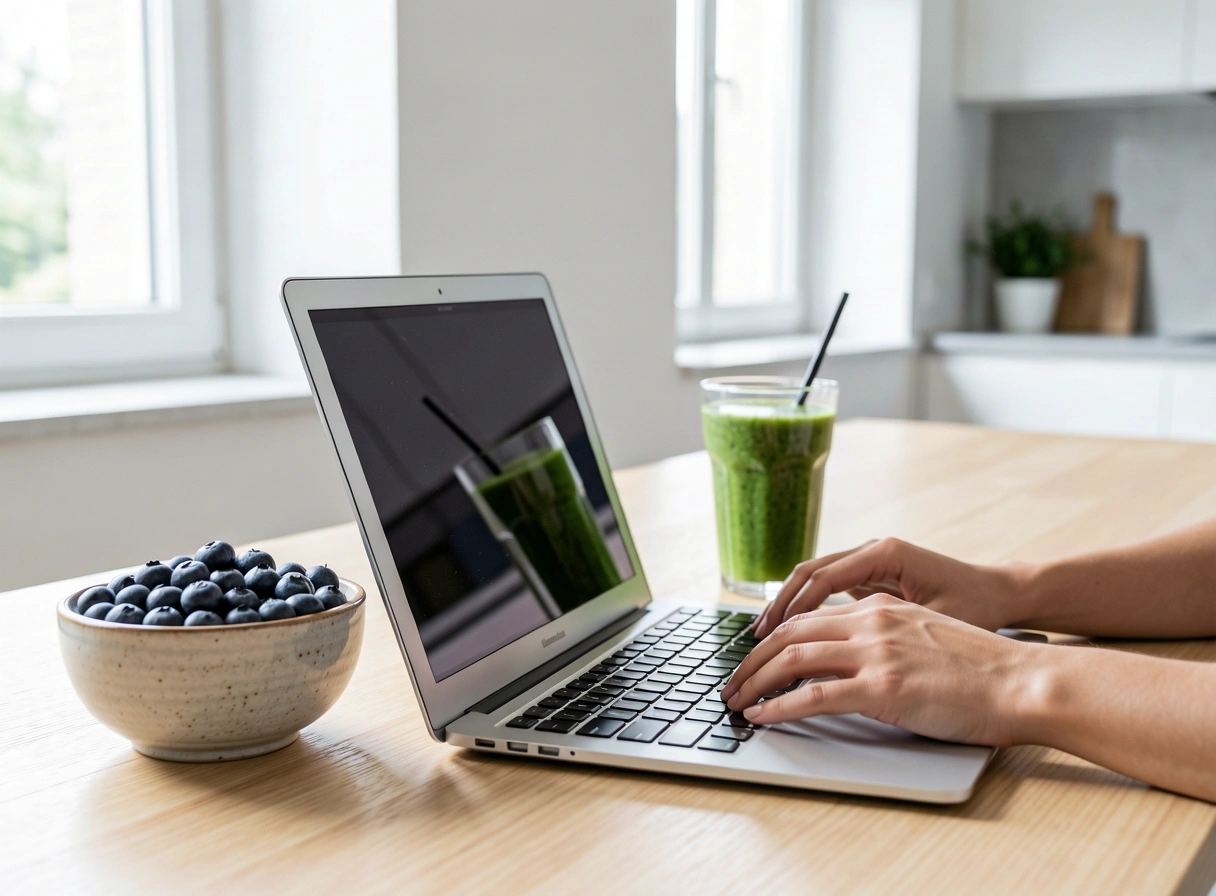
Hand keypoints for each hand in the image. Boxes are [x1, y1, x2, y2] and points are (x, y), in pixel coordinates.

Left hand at [721, 595, 1036, 745]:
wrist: (1023, 682)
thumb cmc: (985, 670)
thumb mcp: (928, 636)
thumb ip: (889, 638)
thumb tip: (857, 660)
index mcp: (881, 608)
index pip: (810, 616)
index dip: (774, 638)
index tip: (754, 658)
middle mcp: (872, 621)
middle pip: (790, 633)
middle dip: (752, 660)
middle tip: (732, 683)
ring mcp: (876, 652)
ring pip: (793, 659)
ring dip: (755, 682)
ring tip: (736, 701)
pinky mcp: (883, 687)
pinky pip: (813, 696)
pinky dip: (779, 707)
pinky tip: (763, 717)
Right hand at [754, 537, 1030, 637]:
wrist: (1004, 594)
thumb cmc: (978, 607)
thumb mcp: (936, 621)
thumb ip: (890, 629)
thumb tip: (846, 652)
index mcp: (884, 553)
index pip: (821, 579)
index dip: (791, 609)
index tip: (770, 636)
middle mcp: (872, 550)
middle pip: (808, 574)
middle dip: (779, 608)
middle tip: (755, 640)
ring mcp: (870, 561)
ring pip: (814, 580)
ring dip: (788, 608)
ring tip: (764, 638)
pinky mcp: (872, 577)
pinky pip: (828, 590)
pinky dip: (807, 610)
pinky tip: (793, 635)